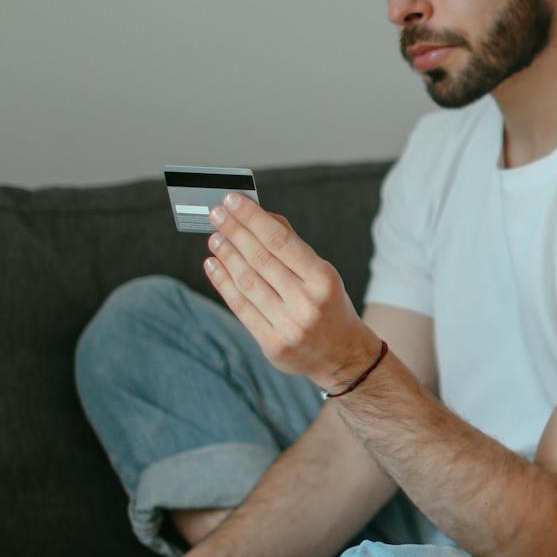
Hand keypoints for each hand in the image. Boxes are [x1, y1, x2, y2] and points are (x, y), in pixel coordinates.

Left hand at [203, 194, 379, 390]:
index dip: (253, 218)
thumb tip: (260, 216)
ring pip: (248, 282)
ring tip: (214, 238)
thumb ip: (292, 245)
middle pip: (260, 260)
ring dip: (226, 255)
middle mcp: (306, 303)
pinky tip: (213, 265)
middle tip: (216, 213)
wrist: (343, 356)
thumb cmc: (329, 305)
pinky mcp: (272, 344)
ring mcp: (289, 326)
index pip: (280, 241)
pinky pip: (241, 308)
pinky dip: (223, 283)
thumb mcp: (322, 273)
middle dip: (234, 232)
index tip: (232, 200)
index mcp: (323, 280)